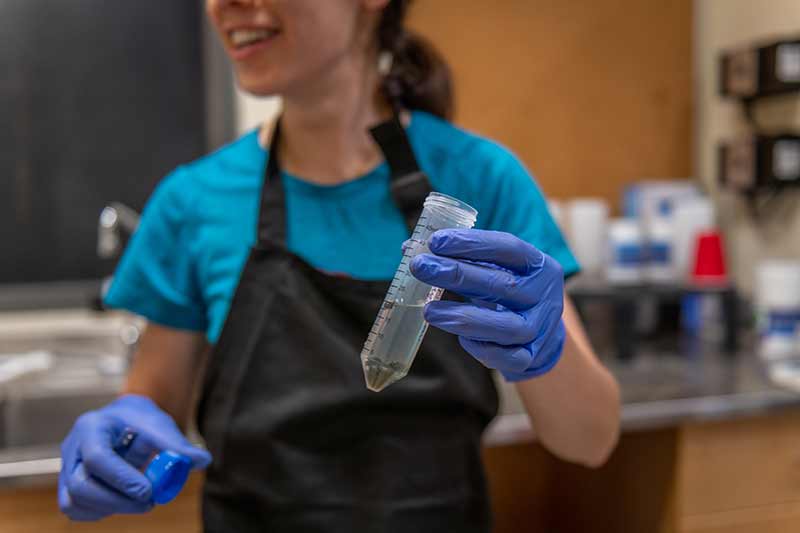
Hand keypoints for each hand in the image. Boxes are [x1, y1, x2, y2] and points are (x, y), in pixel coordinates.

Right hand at [59, 394, 210, 520]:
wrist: (125, 420)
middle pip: (81, 485)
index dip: (122, 478)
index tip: (147, 491)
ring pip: (75, 501)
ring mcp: (67, 468)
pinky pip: (76, 508)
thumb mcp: (159, 425)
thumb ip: (177, 445)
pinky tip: (125, 503)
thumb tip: (202, 461)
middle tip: (148, 503)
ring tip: (140, 502)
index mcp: (91, 427)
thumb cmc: (140, 420)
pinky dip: (101, 512)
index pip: (97, 457)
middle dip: (116, 500)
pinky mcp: (70, 486)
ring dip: (110, 508)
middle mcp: (72, 448)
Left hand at [410, 229, 565, 380]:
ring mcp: (540, 328)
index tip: (436, 241)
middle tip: (420, 267)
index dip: (472, 243)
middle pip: (501, 284)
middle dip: (456, 274)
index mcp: (537, 264)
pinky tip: (462, 338)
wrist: (543, 331)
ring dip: (464, 318)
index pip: (507, 248)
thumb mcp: (494, 268)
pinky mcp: (532, 356)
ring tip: (429, 311)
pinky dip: (483, 349)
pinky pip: (508, 358)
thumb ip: (459, 258)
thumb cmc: (509, 291)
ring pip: (506, 326)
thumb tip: (409, 248)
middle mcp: (543, 294)